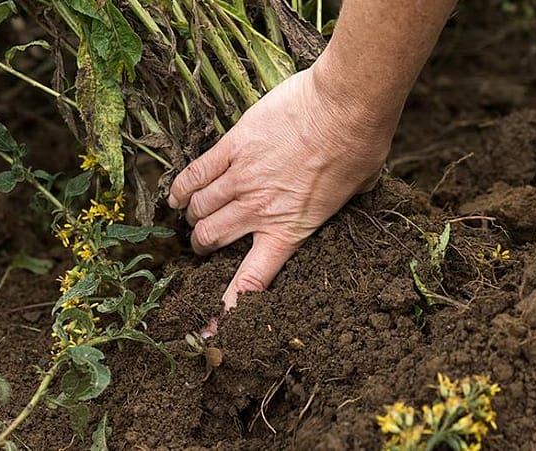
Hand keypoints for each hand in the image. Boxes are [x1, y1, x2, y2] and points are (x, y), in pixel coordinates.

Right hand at [168, 63, 400, 310]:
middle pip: (212, 239)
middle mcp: (259, 211)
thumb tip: (353, 192)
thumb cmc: (360, 148)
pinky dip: (181, 187)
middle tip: (203, 245)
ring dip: (192, 216)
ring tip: (190, 217)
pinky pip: (195, 173)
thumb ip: (340, 202)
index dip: (227, 308)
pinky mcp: (233, 147)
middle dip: (202, 246)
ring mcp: (243, 178)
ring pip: (200, 208)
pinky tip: (176, 195)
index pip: (251, 280)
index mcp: (290, 230)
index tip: (211, 328)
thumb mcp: (358, 190)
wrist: (344, 108)